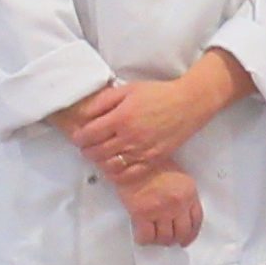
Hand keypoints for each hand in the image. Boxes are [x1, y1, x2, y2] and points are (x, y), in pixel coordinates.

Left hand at [73, 78, 213, 181]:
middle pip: (97, 152)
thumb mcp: (127, 89)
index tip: (78, 137)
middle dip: (86, 150)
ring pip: (110, 165)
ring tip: (99, 156)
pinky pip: (129, 175)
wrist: (187, 104)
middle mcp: (130, 137)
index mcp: (121, 117)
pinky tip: (114, 167)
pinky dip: (116, 174)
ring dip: (99, 162)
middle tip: (86, 146)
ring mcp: (142, 151)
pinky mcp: (153, 160)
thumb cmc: (157, 94)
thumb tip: (84, 113)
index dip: (79, 137)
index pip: (89, 134)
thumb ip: (103, 101)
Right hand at [115, 164, 202, 247]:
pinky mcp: (142, 214)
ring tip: (154, 237)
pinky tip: (142, 237)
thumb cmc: (152, 163)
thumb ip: (182, 194)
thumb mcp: (177, 176)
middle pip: (182, 232)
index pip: (196, 220)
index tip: (186, 239)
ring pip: (165, 238)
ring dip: (160, 241)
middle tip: (168, 240)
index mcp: (189, 193)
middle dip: (175, 239)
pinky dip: (144, 240)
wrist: (132, 159)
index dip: (192, 234)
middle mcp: (178, 204)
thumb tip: (179, 214)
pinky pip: (147, 236)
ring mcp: (160, 211)